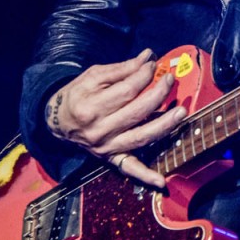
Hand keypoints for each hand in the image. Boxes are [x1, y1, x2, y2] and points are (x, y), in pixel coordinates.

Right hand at [45, 49, 186, 188]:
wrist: (58, 122)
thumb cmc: (76, 95)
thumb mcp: (92, 77)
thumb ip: (121, 69)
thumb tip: (148, 57)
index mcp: (91, 107)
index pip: (127, 90)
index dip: (145, 76)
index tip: (154, 65)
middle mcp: (99, 130)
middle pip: (137, 112)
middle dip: (158, 93)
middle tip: (170, 80)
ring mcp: (106, 147)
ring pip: (141, 137)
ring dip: (165, 126)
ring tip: (181, 112)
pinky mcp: (111, 158)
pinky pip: (130, 168)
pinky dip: (146, 176)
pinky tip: (161, 182)